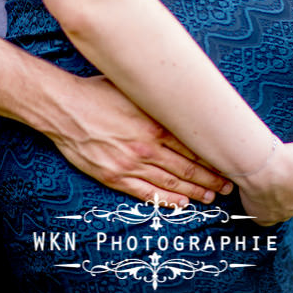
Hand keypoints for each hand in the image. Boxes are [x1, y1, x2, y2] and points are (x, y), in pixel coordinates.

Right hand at [47, 75, 233, 207]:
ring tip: (211, 197)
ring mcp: (130, 165)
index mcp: (155, 125)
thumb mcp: (133, 89)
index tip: (228, 163)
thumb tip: (180, 95)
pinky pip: (146, 193)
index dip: (213, 158)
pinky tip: (182, 204)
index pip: (193, 147)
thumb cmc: (96, 93)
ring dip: (194, 192)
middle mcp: (147, 148)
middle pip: (187, 168)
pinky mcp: (114, 176)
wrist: (64, 109)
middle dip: (211, 179)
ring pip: (170, 184)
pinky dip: (166, 200)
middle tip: (228, 185)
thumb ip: (158, 100)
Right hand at [237, 141, 292, 225]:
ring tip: (265, 182)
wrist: (261, 168)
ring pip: (280, 207)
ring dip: (275, 197)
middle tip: (279, 171)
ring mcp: (281, 214)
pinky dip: (261, 209)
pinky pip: (264, 217)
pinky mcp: (264, 218)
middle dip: (292, 186)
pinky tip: (257, 198)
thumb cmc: (289, 159)